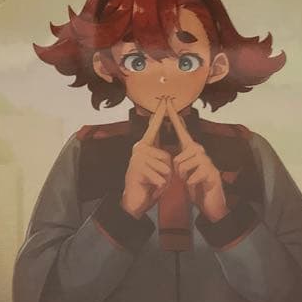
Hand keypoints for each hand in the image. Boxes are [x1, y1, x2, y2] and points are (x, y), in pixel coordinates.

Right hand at [120, 98, 172, 218]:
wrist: (134, 200)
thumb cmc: (148, 184)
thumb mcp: (157, 167)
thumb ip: (161, 154)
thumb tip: (167, 144)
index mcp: (144, 146)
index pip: (154, 128)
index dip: (160, 114)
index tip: (165, 100)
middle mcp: (138, 149)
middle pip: (167, 156)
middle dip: (167, 171)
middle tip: (155, 178)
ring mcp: (137, 158)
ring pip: (165, 167)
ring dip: (163, 179)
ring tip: (152, 182)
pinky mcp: (138, 169)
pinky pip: (160, 176)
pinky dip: (159, 186)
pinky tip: (149, 186)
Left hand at [167, 101, 227, 221]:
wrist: (210, 201)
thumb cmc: (196, 184)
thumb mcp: (183, 170)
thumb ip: (178, 159)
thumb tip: (170, 151)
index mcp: (191, 149)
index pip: (181, 131)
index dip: (174, 117)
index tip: (167, 101)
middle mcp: (200, 151)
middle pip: (177, 158)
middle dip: (178, 172)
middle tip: (188, 177)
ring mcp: (206, 160)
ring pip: (182, 168)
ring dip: (184, 179)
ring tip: (193, 180)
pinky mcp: (210, 172)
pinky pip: (190, 178)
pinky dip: (191, 185)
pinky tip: (199, 185)